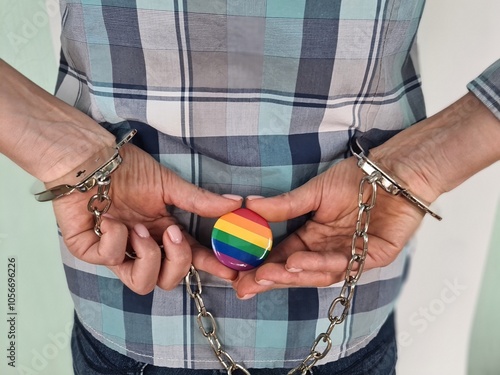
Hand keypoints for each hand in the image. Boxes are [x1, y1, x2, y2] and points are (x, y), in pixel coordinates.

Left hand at [52, 143, 241, 293]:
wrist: (91, 158)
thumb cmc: (128, 169)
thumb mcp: (169, 184)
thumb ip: (200, 200)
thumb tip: (235, 203)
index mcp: (163, 233)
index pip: (190, 258)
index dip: (209, 267)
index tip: (229, 271)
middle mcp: (143, 248)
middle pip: (167, 281)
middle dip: (177, 261)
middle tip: (171, 232)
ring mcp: (117, 252)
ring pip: (141, 284)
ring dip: (147, 255)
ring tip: (138, 228)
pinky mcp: (90, 251)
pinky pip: (110, 260)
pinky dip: (114, 238)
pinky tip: (108, 218)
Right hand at [233, 157, 424, 297]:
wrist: (394, 171)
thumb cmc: (356, 179)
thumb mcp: (315, 191)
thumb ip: (285, 205)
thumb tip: (248, 206)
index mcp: (313, 236)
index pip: (284, 256)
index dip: (263, 267)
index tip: (240, 276)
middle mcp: (329, 249)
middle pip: (298, 270)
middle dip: (272, 279)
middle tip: (248, 285)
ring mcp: (350, 255)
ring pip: (319, 272)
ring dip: (294, 273)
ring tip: (271, 271)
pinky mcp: (373, 257)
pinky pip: (345, 266)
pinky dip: (321, 264)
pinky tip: (299, 261)